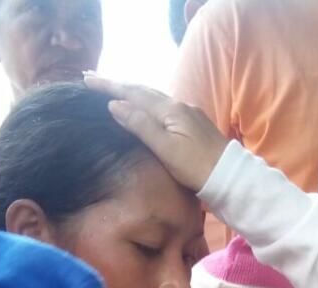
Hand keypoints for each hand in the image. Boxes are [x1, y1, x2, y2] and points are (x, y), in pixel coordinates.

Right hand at [83, 74, 228, 192]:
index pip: (133, 93)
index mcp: (170, 110)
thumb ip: (140, 126)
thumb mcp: (166, 149)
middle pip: (143, 90)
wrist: (230, 177)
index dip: (109, 86)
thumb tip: (115, 104)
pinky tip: (143, 107)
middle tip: (92, 79)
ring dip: (132, 92)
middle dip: (117, 84)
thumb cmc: (197, 167)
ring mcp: (188, 114)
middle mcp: (179, 106)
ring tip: (112, 89)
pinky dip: (145, 102)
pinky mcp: (193, 124)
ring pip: (153, 97)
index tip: (86, 80)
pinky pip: (162, 106)